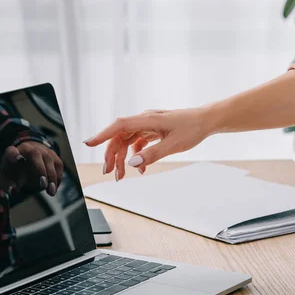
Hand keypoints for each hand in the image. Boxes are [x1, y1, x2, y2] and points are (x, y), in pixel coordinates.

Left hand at [0, 142, 62, 195]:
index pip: (11, 151)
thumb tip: (13, 191)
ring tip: (51, 192)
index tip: (18, 159)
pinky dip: (57, 177)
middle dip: (40, 169)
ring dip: (51, 176)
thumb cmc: (15, 171)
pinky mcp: (52, 154)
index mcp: (12, 153)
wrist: (26, 159)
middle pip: (34, 153)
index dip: (14, 155)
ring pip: (49, 159)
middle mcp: (27, 148)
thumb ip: (8, 186)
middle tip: (43, 185)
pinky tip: (54, 188)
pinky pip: (58, 164)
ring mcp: (41, 150)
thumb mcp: (8, 178)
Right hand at [83, 108, 213, 179]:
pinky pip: (137, 143)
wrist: (206, 121)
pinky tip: (140, 169)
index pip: (119, 125)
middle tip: (110, 173)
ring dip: (122, 158)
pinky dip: (136, 156)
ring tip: (122, 176)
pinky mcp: (153, 130)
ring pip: (127, 141)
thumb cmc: (192, 128)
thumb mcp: (173, 145)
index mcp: (147, 119)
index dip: (102, 134)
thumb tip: (132, 163)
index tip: (88, 144)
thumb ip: (152, 154)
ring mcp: (148, 125)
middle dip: (112, 155)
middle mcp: (144, 120)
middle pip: (120, 136)